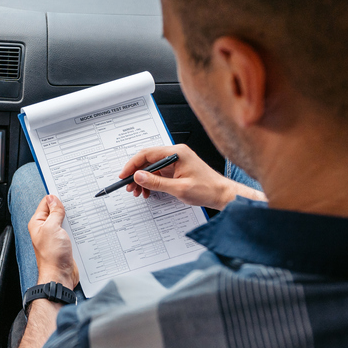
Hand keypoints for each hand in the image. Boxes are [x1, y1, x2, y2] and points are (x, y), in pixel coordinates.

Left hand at [28, 195, 78, 288]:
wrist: (60, 275)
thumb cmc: (52, 256)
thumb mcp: (52, 228)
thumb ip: (54, 212)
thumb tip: (53, 198)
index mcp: (38, 223)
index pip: (46, 203)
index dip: (55, 197)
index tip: (66, 192)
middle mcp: (45, 229)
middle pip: (56, 211)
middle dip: (65, 207)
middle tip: (75, 203)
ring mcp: (55, 236)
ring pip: (64, 221)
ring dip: (72, 218)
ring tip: (80, 214)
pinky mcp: (64, 243)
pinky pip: (70, 231)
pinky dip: (76, 228)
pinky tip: (82, 226)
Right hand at [118, 144, 259, 209]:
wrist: (222, 194)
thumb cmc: (207, 189)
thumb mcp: (179, 188)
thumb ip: (156, 182)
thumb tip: (139, 175)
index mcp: (177, 153)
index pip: (147, 154)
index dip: (133, 164)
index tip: (125, 175)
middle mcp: (176, 154)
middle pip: (148, 159)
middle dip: (136, 173)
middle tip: (129, 186)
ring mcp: (176, 161)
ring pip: (151, 167)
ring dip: (143, 179)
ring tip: (138, 191)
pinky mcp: (177, 169)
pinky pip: (158, 172)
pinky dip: (151, 181)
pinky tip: (148, 190)